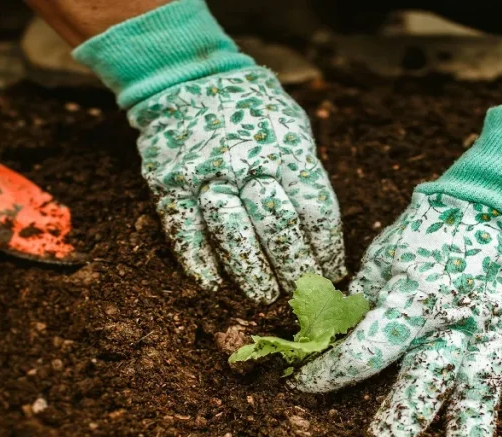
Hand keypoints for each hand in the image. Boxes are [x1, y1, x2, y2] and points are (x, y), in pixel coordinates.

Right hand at [131, 66, 345, 302]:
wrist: (188, 76)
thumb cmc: (253, 110)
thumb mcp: (292, 129)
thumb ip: (303, 174)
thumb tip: (320, 235)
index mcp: (287, 150)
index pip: (315, 209)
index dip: (326, 248)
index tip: (332, 273)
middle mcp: (248, 164)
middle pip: (277, 227)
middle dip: (293, 267)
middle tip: (301, 292)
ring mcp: (206, 175)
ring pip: (232, 233)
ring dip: (250, 272)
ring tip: (264, 295)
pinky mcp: (169, 184)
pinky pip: (184, 231)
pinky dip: (198, 262)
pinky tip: (213, 284)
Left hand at [292, 192, 501, 436]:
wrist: (486, 205)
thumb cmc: (424, 231)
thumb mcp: (382, 257)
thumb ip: (359, 299)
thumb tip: (323, 333)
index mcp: (413, 297)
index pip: (369, 346)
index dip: (332, 369)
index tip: (301, 383)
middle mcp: (453, 318)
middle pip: (427, 374)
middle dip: (403, 417)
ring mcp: (487, 326)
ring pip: (480, 379)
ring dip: (474, 420)